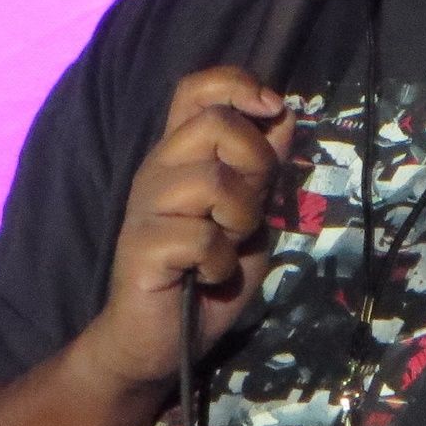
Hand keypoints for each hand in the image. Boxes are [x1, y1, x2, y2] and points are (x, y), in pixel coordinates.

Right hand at [83, 66, 294, 387]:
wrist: (159, 341)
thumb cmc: (208, 272)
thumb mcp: (249, 212)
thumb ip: (261, 168)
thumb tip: (283, 114)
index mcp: (182, 153)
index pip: (197, 88)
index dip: (238, 84)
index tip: (272, 108)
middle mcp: (159, 168)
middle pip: (215, 123)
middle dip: (255, 163)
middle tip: (250, 207)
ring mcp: (145, 206)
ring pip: (212, 180)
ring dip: (240, 219)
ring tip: (228, 246)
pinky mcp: (141, 247)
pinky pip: (201, 237)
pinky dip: (221, 262)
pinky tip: (208, 276)